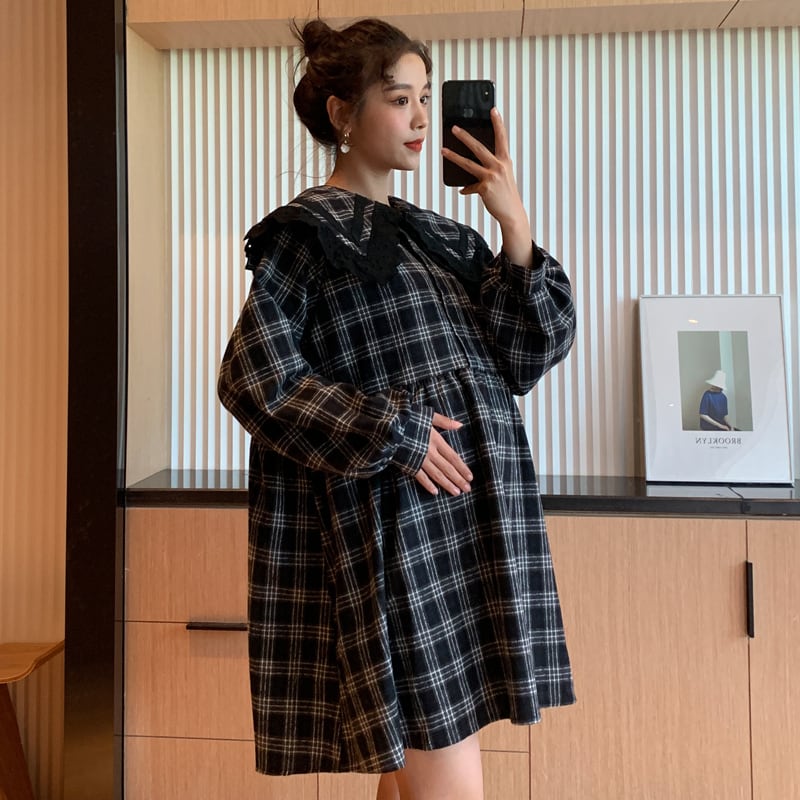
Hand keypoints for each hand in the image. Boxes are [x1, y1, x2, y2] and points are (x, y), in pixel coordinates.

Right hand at [415, 413, 472, 495]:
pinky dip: (428, 485)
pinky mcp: (409, 464)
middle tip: (468, 489)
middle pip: (447, 468)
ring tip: (456, 492)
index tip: (470, 477)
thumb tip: (460, 425)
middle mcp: (430, 452)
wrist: (389, 425)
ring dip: (447, 484)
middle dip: (458, 479)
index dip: (462, 467)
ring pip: (437, 474)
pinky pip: (420, 477)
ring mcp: (420, 459)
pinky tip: (435, 492)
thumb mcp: (429, 416)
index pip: (453, 457)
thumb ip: (445, 422)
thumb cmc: (409, 418)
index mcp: (436, 440)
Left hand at [441, 108, 532, 265]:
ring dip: (454, 157)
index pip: (501, 138)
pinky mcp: (484, 188)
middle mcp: (499, 166)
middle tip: (454, 128)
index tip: (493, 110)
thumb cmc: (507, 195)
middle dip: (465, 136)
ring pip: (468, 164)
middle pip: (478, 147)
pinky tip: (463, 190)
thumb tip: (471, 172)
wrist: (512, 213)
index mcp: (505, 161)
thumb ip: (490, 170)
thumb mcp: (502, 178)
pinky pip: (470, 187)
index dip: (498, 123)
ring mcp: (491, 177)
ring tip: (444, 150)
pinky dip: (466, 189)